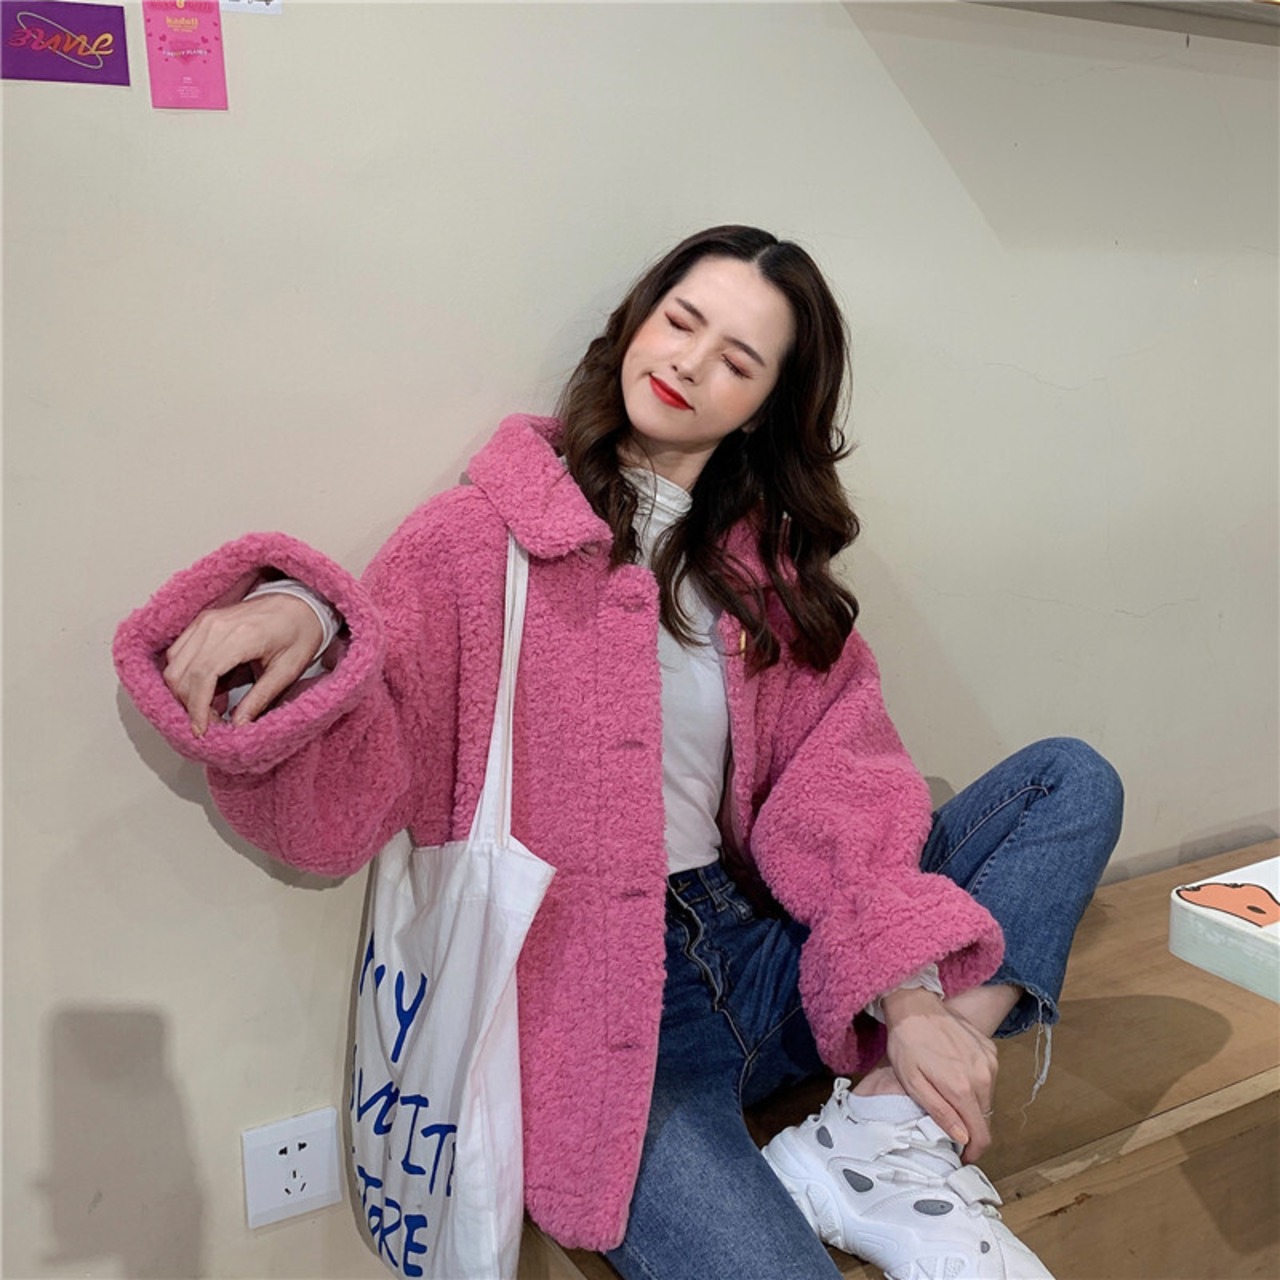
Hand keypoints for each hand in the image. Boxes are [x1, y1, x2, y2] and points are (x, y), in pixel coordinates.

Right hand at [163, 593, 323, 736]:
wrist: (300, 601)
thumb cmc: (300, 631)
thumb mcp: (288, 670)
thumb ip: (261, 698)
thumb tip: (238, 725)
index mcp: (240, 636)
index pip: (202, 676)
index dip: (197, 708)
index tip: (202, 731)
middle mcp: (215, 626)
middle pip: (181, 672)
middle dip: (189, 704)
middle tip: (213, 722)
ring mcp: (206, 621)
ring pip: (173, 663)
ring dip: (184, 691)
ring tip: (211, 708)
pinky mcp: (202, 621)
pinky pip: (178, 652)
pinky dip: (184, 675)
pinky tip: (207, 689)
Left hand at [878, 986, 998, 1162]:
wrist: (914, 1005)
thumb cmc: (907, 1043)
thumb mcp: (913, 1083)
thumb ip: (940, 1113)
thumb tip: (962, 1138)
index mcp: (963, 1088)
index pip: (981, 1134)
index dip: (973, 1151)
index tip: (962, 1155)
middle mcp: (984, 1076)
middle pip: (984, 1117)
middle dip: (969, 1125)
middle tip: (948, 1119)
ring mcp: (990, 1060)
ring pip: (987, 1098)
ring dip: (972, 1102)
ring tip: (948, 1091)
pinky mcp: (990, 1048)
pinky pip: (988, 1077)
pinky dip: (975, 1081)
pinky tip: (955, 1071)